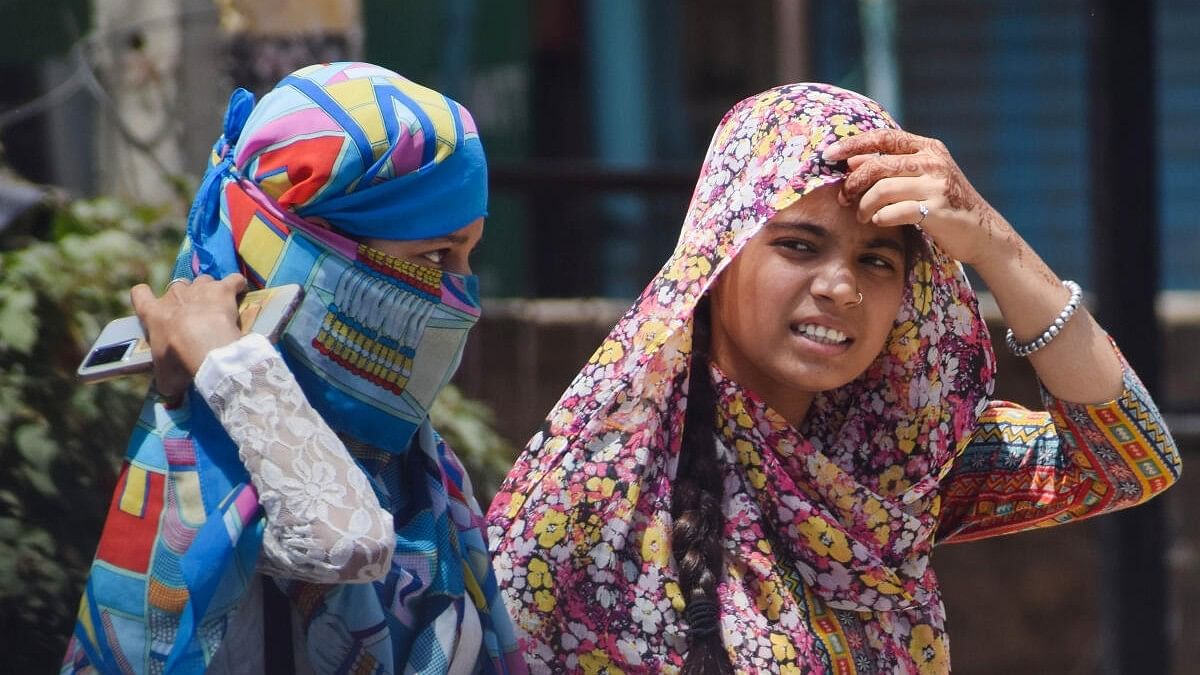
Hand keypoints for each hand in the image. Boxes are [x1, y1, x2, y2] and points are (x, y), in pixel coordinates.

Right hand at [130, 274, 246, 398]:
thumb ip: (166, 381)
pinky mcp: (222, 290)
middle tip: (195, 316)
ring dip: (209, 290)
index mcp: (154, 314)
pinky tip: (242, 292)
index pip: (139, 295)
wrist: (205, 347)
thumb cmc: (179, 361)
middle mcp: (174, 296)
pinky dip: (238, 284)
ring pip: (203, 281)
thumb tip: (170, 395)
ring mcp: (199, 289)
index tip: (150, 302)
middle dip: (184, 298)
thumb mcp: (166, 378)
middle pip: (176, 287)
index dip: (144, 297)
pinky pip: (233, 280)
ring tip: (218, 306)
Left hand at [824, 129, 1011, 266]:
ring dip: (864, 205)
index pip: (883, 137)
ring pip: (882, 189)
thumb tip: (852, 160)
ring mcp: (937, 184)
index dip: (853, 144)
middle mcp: (933, 161)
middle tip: (844, 198)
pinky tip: (880, 222)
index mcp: (928, 147)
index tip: (828, 154)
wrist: (981, 231)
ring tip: (862, 216)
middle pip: (877, 165)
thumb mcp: (920, 178)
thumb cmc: (944, 204)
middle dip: (853, 183)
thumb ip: (890, 167)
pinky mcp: (937, 208)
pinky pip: (894, 212)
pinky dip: (881, 218)